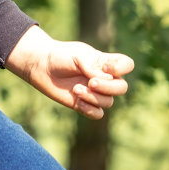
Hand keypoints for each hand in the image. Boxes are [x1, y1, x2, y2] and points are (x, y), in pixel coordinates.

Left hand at [4, 25, 133, 118]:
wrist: (41, 66)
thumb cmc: (61, 56)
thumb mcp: (79, 55)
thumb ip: (94, 66)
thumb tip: (107, 80)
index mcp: (106, 63)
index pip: (127, 65)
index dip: (121, 68)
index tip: (104, 66)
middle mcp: (104, 79)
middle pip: (122, 88)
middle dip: (108, 88)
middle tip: (90, 82)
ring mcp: (95, 93)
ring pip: (108, 102)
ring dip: (93, 97)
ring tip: (76, 89)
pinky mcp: (83, 104)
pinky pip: (98, 114)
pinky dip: (90, 110)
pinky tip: (77, 102)